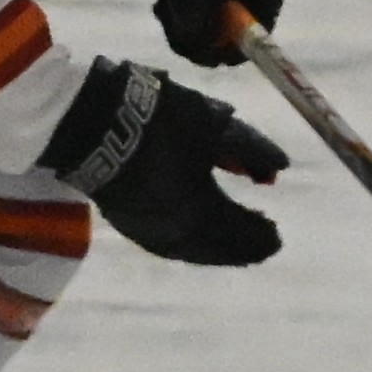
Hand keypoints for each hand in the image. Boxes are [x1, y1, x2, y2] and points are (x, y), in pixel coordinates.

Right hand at [43, 59, 287, 266]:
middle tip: (262, 242)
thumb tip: (280, 167)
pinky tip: (197, 232)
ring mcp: (148, 232)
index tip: (277, 236)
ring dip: (218, 247)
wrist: (92, 120)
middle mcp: (176, 234)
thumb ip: (250, 150)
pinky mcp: (128, 223)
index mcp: (201, 212)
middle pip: (219, 249)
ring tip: (234, 238)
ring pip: (194, 251)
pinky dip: (193, 242)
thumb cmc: (160, 120)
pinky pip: (171, 244)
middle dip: (243, 246)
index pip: (241, 233)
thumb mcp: (214, 127)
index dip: (261, 235)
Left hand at [126, 0, 282, 63]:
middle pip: (232, 30)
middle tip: (173, 23)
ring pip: (216, 15)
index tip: (200, 49)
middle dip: (201, 35)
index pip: (256, 38)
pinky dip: (187, 2)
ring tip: (165, 6)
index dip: (228, 51)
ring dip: (189, 19)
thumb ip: (200, 15)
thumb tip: (200, 47)